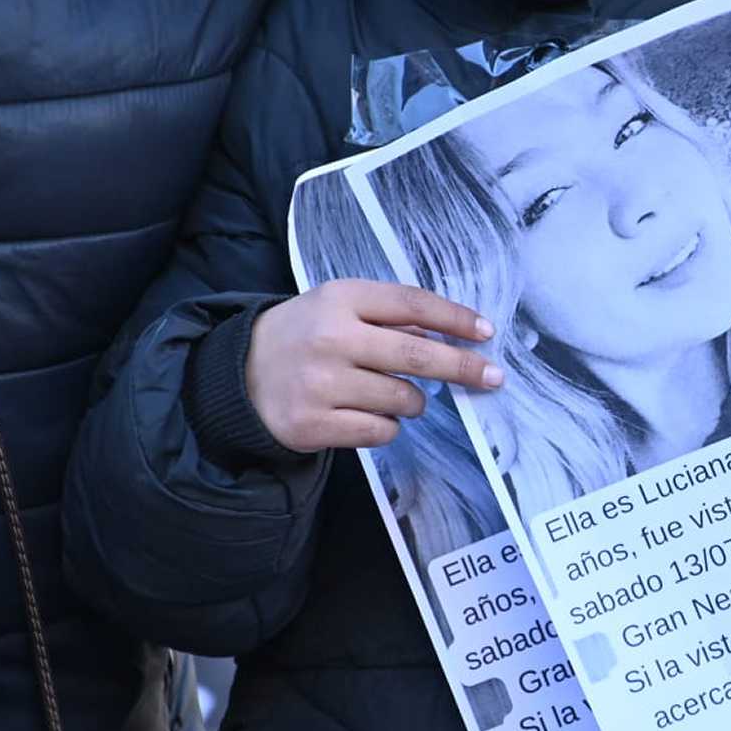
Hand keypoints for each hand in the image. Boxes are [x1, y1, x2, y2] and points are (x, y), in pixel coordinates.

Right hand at [246, 280, 501, 452]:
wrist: (237, 376)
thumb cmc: (304, 336)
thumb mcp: (337, 307)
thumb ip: (389, 316)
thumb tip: (451, 335)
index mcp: (340, 299)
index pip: (411, 303)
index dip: (455, 318)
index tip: (487, 332)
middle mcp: (331, 339)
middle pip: (416, 355)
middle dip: (463, 367)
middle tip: (493, 376)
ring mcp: (321, 384)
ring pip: (403, 399)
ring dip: (413, 401)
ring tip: (392, 393)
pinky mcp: (314, 425)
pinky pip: (381, 431)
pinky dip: (387, 426)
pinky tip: (367, 414)